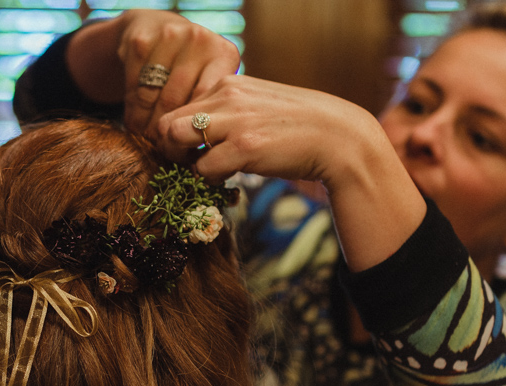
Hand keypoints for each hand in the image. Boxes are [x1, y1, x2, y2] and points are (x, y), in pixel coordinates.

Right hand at [67, 11, 239, 138]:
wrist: (155, 27)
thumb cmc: (190, 68)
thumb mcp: (210, 81)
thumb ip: (214, 109)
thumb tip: (213, 161)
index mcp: (224, 54)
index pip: (205, 105)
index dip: (194, 134)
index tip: (187, 155)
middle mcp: (200, 41)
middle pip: (177, 103)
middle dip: (168, 134)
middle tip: (164, 153)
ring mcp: (169, 37)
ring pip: (153, 98)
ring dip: (146, 127)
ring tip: (148, 142)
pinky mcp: (140, 41)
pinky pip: (133, 89)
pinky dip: (132, 111)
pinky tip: (135, 124)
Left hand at [157, 75, 426, 270]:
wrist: (340, 139)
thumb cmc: (300, 128)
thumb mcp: (260, 106)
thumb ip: (230, 112)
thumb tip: (200, 132)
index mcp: (229, 83)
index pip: (177, 106)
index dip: (176, 135)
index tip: (190, 153)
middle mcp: (227, 95)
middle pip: (166, 122)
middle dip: (169, 150)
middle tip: (188, 168)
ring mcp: (234, 120)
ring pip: (174, 140)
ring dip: (182, 163)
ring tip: (205, 175)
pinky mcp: (244, 146)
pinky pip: (202, 168)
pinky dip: (208, 181)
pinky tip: (229, 182)